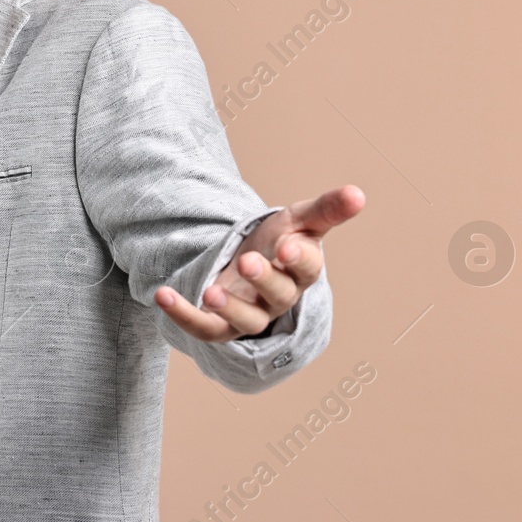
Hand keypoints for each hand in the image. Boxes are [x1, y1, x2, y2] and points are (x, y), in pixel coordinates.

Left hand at [154, 185, 363, 342]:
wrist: (244, 261)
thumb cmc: (277, 242)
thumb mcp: (298, 220)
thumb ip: (326, 209)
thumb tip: (358, 193)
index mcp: (300, 271)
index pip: (307, 268)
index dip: (298, 258)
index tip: (287, 244)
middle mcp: (278, 298)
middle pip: (277, 295)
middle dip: (263, 279)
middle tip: (248, 260)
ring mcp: (249, 314)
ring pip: (246, 321)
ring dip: (229, 307)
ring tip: (211, 291)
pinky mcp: (220, 325)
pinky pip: (204, 328)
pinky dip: (183, 315)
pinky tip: (162, 295)